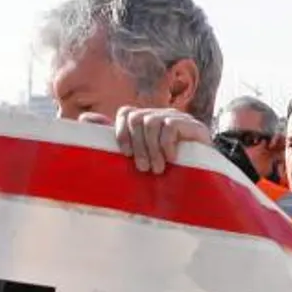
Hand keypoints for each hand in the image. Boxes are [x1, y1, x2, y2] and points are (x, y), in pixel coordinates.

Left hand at [85, 107, 209, 173]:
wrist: (208, 178)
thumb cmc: (170, 171)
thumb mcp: (140, 158)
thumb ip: (116, 138)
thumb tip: (84, 118)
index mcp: (146, 121)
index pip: (126, 113)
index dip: (121, 132)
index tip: (126, 155)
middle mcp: (160, 115)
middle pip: (137, 118)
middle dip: (138, 145)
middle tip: (144, 168)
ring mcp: (176, 118)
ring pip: (151, 122)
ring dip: (152, 148)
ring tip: (158, 169)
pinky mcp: (192, 125)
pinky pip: (170, 126)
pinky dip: (166, 144)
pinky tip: (172, 159)